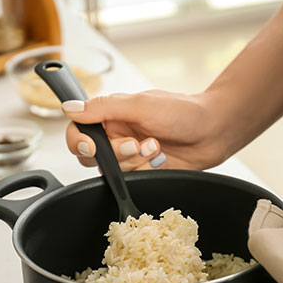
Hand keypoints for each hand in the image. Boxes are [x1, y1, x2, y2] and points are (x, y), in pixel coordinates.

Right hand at [62, 90, 228, 170]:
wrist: (213, 131)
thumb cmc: (183, 111)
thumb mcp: (141, 104)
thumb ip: (103, 107)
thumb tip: (69, 108)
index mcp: (111, 114)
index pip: (77, 130)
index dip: (79, 141)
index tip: (92, 146)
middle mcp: (116, 135)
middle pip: (91, 155)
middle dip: (114, 153)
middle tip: (135, 144)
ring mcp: (129, 155)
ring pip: (111, 170)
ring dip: (134, 160)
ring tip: (155, 147)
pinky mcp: (142, 171)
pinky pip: (130, 179)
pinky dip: (145, 169)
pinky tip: (160, 158)